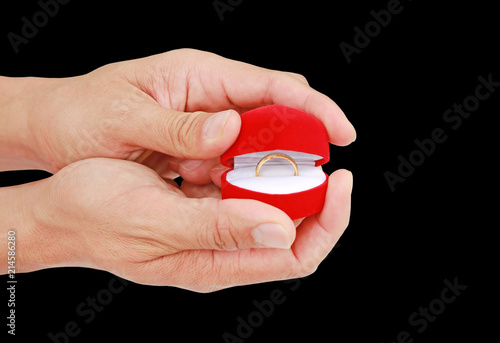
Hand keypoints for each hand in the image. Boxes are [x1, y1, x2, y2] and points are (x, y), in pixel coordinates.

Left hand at [1, 48, 355, 183]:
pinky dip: (241, 182)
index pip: (272, 85)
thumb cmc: (80, 114)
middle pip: (274, 114)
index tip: (343, 133)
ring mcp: (203, 123)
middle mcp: (208, 96)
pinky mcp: (194, 146)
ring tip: (281, 197)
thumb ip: (178, 126)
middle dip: (300, 144)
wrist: (52, 127)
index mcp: (198, 75)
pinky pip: (231, 163)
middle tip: (319, 178)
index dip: (313, 108)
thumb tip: (230, 129)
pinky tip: (241, 200)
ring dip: (271, 170)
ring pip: (255, 144)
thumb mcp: (123, 119)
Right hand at [13, 158, 351, 291]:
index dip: (328, 220)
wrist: (60, 210)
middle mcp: (220, 253)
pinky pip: (238, 191)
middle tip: (314, 154)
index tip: (340, 180)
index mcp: (214, 264)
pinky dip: (247, 169)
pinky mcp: (199, 211)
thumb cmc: (97, 216)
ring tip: (282, 144)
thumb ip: (216, 228)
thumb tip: (280, 230)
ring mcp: (210, 232)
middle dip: (312, 193)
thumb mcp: (154, 219)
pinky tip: (240, 146)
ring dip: (280, 178)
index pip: (295, 255)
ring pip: (266, 208)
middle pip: (290, 231)